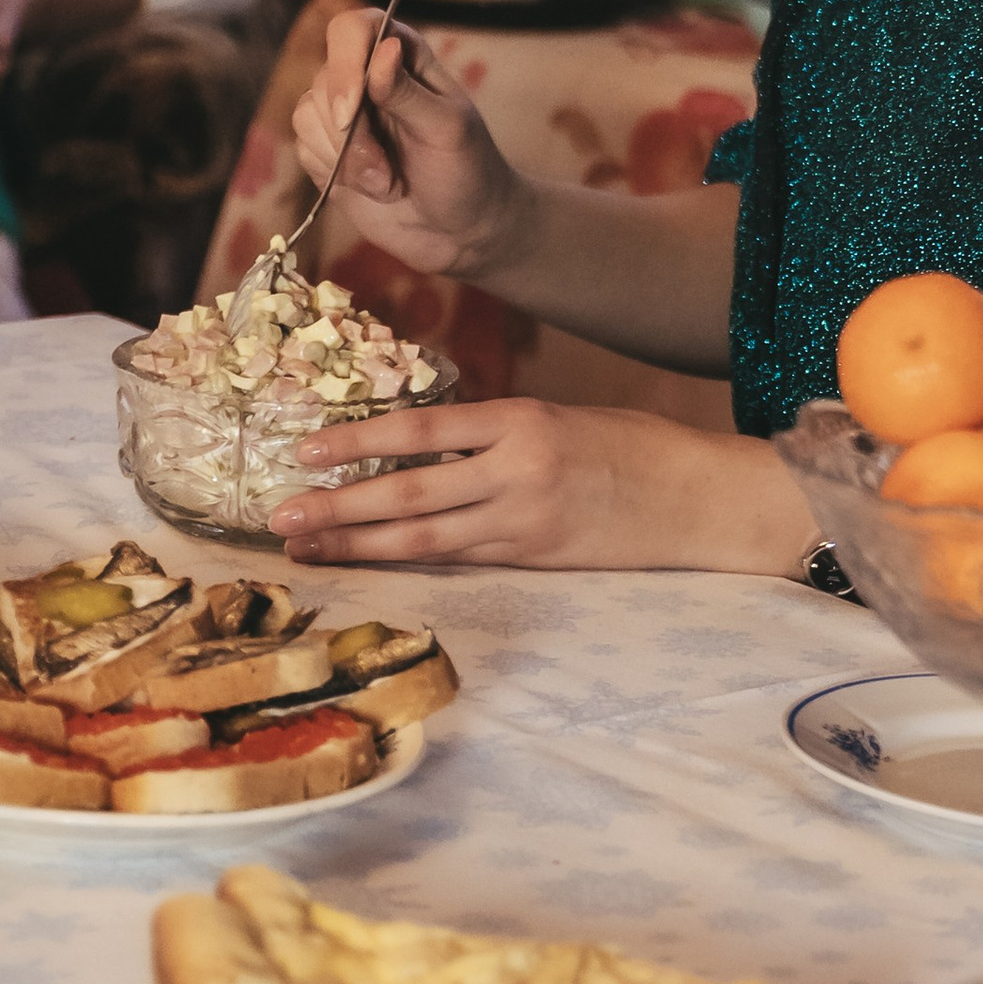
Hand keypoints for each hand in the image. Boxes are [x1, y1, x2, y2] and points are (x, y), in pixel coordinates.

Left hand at [267, 400, 819, 574]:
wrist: (703, 499)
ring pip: (424, 536)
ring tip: (307, 547)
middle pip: (409, 492)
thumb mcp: (563, 418)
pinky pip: (460, 560)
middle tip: (279, 517)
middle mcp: (516, 472)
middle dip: (339, 507)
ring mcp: (525, 523)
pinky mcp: (536, 560)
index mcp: (522, 422)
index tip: (305, 450)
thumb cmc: (636, 448)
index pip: (422, 432)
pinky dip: (410, 561)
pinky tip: (373, 564)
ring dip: (360, 544)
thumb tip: (426, 450)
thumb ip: (497, 433)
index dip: (358, 441)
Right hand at [291, 9, 522, 283]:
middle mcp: (367, 77)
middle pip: (325, 79)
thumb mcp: (447, 129)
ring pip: (307, 114)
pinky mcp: (328, 152)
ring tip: (387, 184)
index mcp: (403, 56)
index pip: (353, 29)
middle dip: (351, 134)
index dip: (344, 62)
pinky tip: (374, 190)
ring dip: (345, 159)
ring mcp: (345, 115)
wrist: (460, 232)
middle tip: (387, 172)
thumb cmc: (468, 170)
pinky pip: (305, 149)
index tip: (352, 110)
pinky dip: (335, 174)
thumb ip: (407, 92)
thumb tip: (383, 48)